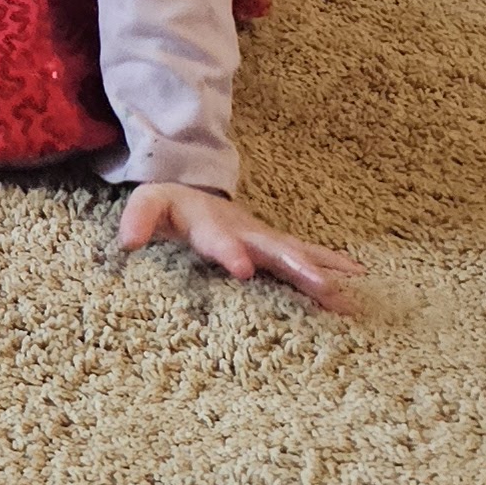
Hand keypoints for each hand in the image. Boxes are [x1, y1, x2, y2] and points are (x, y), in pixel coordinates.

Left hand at [118, 181, 361, 308]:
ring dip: (324, 273)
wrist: (195, 189)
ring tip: (350, 294)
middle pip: (274, 249)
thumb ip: (137, 219)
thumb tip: (126, 242)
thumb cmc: (172, 205)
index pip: (221, 240)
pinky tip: (359, 281)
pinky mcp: (276, 246)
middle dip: (297, 266)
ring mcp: (265, 238)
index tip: (244, 269)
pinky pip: (308, 256)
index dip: (231, 253)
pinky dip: (333, 267)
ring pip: (298, 255)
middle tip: (322, 285)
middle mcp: (247, 231)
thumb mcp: (148, 205)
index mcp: (213, 224)